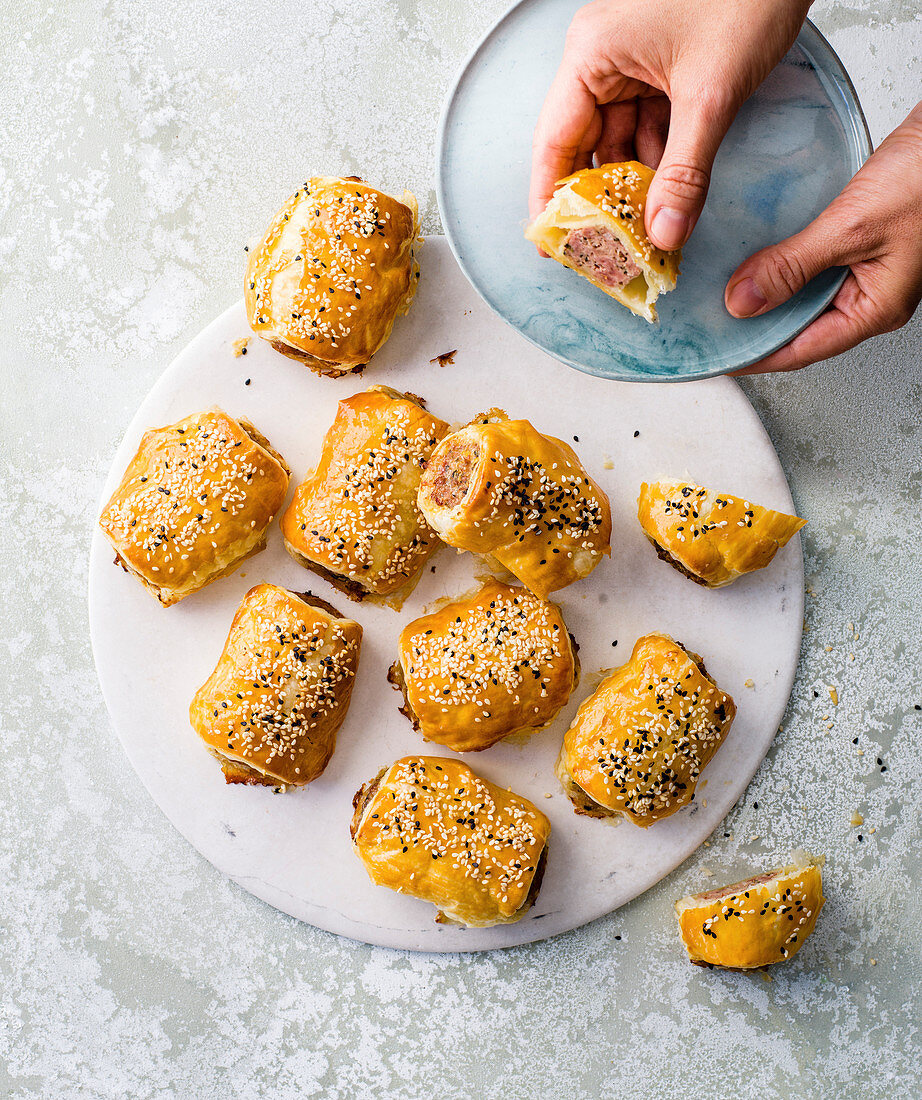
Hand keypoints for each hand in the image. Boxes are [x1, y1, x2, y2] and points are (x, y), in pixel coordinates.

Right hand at [529, 0, 809, 249]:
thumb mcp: (711, 94)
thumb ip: (685, 172)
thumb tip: (665, 233)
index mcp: (591, 55)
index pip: (555, 143)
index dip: (551, 200)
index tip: (555, 246)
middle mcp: (602, 60)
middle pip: (584, 148)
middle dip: (598, 203)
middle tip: (605, 253)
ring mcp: (631, 65)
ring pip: (619, 144)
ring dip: (631, 190)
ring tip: (640, 237)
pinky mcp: (661, 70)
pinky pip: (648, 130)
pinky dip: (657, 166)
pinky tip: (665, 202)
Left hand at [728, 103, 921, 373]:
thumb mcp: (850, 227)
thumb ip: (793, 266)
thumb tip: (742, 302)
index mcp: (875, 310)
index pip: (798, 351)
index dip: (752, 355)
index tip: (714, 353)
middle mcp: (871, 296)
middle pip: (798, 327)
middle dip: (753, 326)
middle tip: (707, 323)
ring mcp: (867, 270)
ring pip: (802, 295)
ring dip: (765, 291)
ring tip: (721, 288)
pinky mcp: (862, 240)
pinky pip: (811, 263)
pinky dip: (781, 261)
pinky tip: (756, 251)